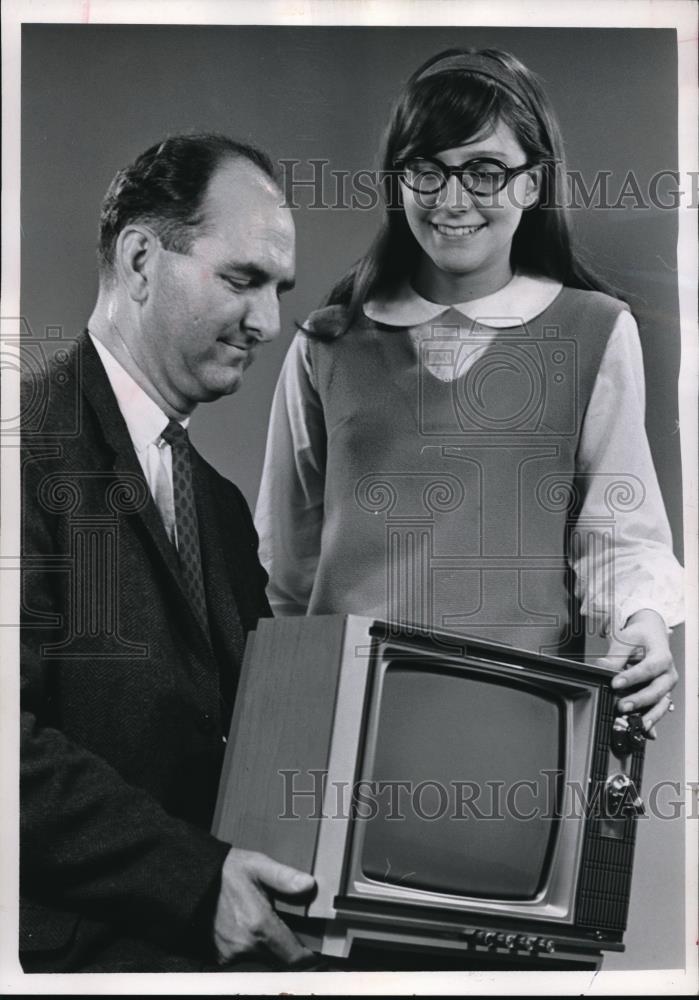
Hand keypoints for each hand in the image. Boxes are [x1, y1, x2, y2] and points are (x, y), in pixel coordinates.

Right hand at [213, 847, 315, 966]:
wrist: (192, 880)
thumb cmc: (225, 871)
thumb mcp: (258, 865)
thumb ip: (284, 877)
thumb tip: (309, 885)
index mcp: (259, 925)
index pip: (294, 957)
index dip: (307, 956)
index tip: (312, 950)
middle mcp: (245, 945)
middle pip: (279, 960)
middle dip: (287, 947)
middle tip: (288, 927)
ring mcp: (230, 953)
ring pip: (262, 958)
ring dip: (267, 945)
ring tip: (263, 921)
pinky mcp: (219, 955)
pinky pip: (243, 957)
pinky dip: (249, 946)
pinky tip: (246, 925)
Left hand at [598, 609, 677, 734]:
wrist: (652, 636)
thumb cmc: (641, 637)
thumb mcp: (626, 639)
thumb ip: (615, 655)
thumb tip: (601, 666)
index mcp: (662, 657)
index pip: (648, 668)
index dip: (632, 677)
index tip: (615, 683)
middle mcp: (668, 674)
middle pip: (657, 690)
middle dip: (639, 700)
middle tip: (622, 706)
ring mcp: (666, 687)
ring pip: (661, 704)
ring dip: (649, 716)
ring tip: (636, 725)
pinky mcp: (662, 695)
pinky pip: (658, 710)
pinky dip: (652, 721)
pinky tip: (645, 731)